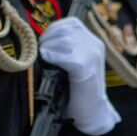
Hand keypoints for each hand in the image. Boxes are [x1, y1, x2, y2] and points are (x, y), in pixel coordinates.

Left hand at [40, 17, 119, 135]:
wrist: (91, 112)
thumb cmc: (78, 89)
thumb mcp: (74, 62)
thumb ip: (65, 47)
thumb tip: (42, 38)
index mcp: (93, 41)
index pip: (71, 23)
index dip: (53, 29)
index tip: (44, 41)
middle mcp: (95, 45)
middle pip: (65, 30)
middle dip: (48, 39)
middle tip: (41, 52)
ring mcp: (93, 57)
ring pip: (65, 40)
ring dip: (48, 48)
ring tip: (44, 58)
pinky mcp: (87, 71)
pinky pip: (67, 57)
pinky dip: (53, 57)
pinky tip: (47, 60)